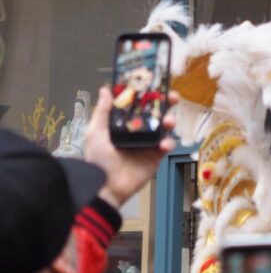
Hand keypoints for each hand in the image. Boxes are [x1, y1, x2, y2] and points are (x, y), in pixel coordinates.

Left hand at [84, 85, 177, 209]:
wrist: (105, 187)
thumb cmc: (97, 160)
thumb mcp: (96, 132)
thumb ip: (103, 111)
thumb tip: (105, 90)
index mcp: (124, 124)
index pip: (139, 106)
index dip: (148, 95)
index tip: (155, 85)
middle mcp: (138, 132)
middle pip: (156, 113)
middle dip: (166, 104)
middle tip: (173, 97)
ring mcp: (148, 144)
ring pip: (164, 127)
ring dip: (170, 121)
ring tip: (168, 122)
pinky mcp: (155, 157)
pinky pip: (166, 146)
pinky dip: (168, 143)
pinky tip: (163, 144)